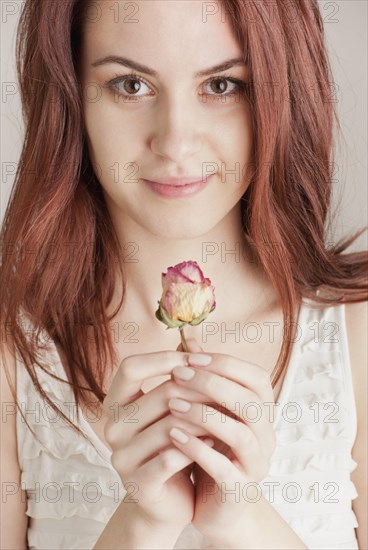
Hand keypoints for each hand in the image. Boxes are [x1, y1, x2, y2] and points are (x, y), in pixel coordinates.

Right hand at [102, 348, 212, 530]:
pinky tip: (216, 442)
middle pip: (159, 395)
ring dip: (202, 419)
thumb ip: (178, 375)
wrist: (169, 501)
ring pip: (169, 426)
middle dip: (196, 390)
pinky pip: (171, 457)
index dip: (162, 358)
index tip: (195, 359)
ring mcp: (121, 457)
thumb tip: (193, 336)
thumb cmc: (173, 444)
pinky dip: (198, 446)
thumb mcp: (172, 407)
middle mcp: (112, 427)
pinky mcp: (138, 484)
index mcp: (115, 403)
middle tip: (224, 389)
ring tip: (225, 415)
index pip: (130, 367)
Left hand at [168, 339, 276, 543]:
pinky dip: (199, 450)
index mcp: (262, 411)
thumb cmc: (213, 448)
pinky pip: (224, 469)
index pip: (255, 377)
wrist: (218, 505)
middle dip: (212, 384)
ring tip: (172, 405)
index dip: (224, 363)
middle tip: (177, 375)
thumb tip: (187, 336)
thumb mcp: (209, 409)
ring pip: (240, 433)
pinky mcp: (240, 490)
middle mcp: (266, 435)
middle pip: (250, 401)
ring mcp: (256, 464)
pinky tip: (173, 437)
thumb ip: (202, 375)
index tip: (190, 358)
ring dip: (205, 415)